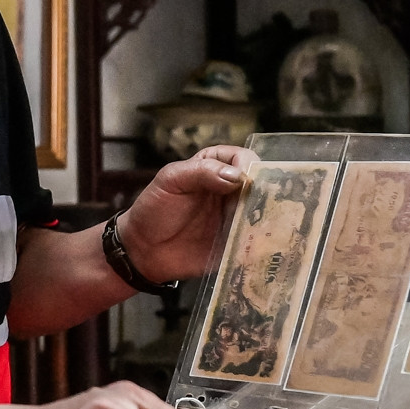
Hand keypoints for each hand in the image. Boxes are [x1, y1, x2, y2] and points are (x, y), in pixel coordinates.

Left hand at [118, 145, 254, 284]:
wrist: (143, 251)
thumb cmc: (153, 210)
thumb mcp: (171, 181)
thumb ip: (201, 171)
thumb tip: (238, 176)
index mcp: (215, 167)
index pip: (243, 158)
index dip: (248, 167)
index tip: (243, 182)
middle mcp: (231, 191)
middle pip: (261, 185)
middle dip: (264, 194)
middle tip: (257, 207)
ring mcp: (236, 218)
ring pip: (264, 213)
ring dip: (266, 219)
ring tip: (260, 226)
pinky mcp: (237, 243)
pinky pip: (256, 240)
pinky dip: (262, 241)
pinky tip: (260, 244)